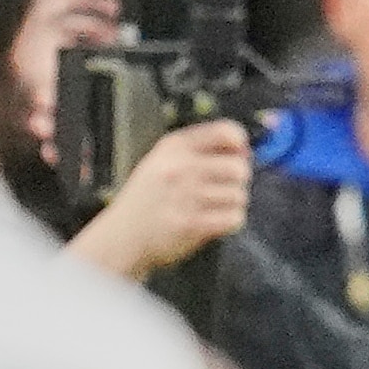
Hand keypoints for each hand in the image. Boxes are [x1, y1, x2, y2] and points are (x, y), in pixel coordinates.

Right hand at [68, 120, 252, 279]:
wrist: (123, 236)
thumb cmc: (149, 199)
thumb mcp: (163, 160)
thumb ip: (200, 151)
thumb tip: (245, 150)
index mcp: (175, 146)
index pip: (226, 132)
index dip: (240, 146)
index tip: (237, 156)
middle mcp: (181, 167)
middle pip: (239, 168)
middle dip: (236, 181)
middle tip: (222, 189)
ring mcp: (186, 196)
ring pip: (239, 195)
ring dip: (232, 204)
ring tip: (211, 208)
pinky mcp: (192, 224)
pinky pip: (234, 218)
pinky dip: (229, 222)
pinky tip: (213, 221)